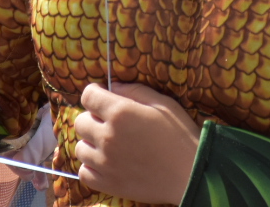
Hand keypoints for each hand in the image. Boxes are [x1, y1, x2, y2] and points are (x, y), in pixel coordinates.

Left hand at [73, 82, 200, 204]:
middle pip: (80, 121)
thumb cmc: (179, 135)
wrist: (189, 174)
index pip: (88, 96)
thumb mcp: (162, 104)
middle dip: (92, 117)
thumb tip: (113, 87)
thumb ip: (135, 91)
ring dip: (91, 142)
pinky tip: (107, 162)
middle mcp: (107, 137)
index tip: (104, 96)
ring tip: (109, 144)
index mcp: (120, 113)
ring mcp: (105, 163)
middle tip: (109, 121)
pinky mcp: (107, 183)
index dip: (95, 93)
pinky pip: (84, 172)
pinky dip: (91, 166)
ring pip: (80, 147)